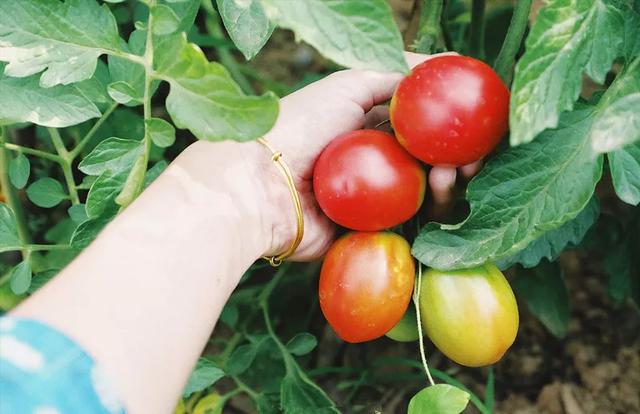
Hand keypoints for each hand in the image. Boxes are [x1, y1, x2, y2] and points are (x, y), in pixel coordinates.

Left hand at [186, 52, 482, 260]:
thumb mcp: (347, 84)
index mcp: (367, 128)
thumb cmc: (300, 127)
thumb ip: (395, 73)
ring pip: (426, 194)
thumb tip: (448, 59)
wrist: (262, 186)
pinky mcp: (369, 231)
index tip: (475, 126)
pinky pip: (411, 224)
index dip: (452, 126)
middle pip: (429, 161)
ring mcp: (372, 200)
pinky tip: (440, 196)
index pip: (421, 126)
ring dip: (449, 183)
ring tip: (450, 176)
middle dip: (458, 157)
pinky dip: (432, 212)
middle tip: (470, 159)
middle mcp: (374, 163)